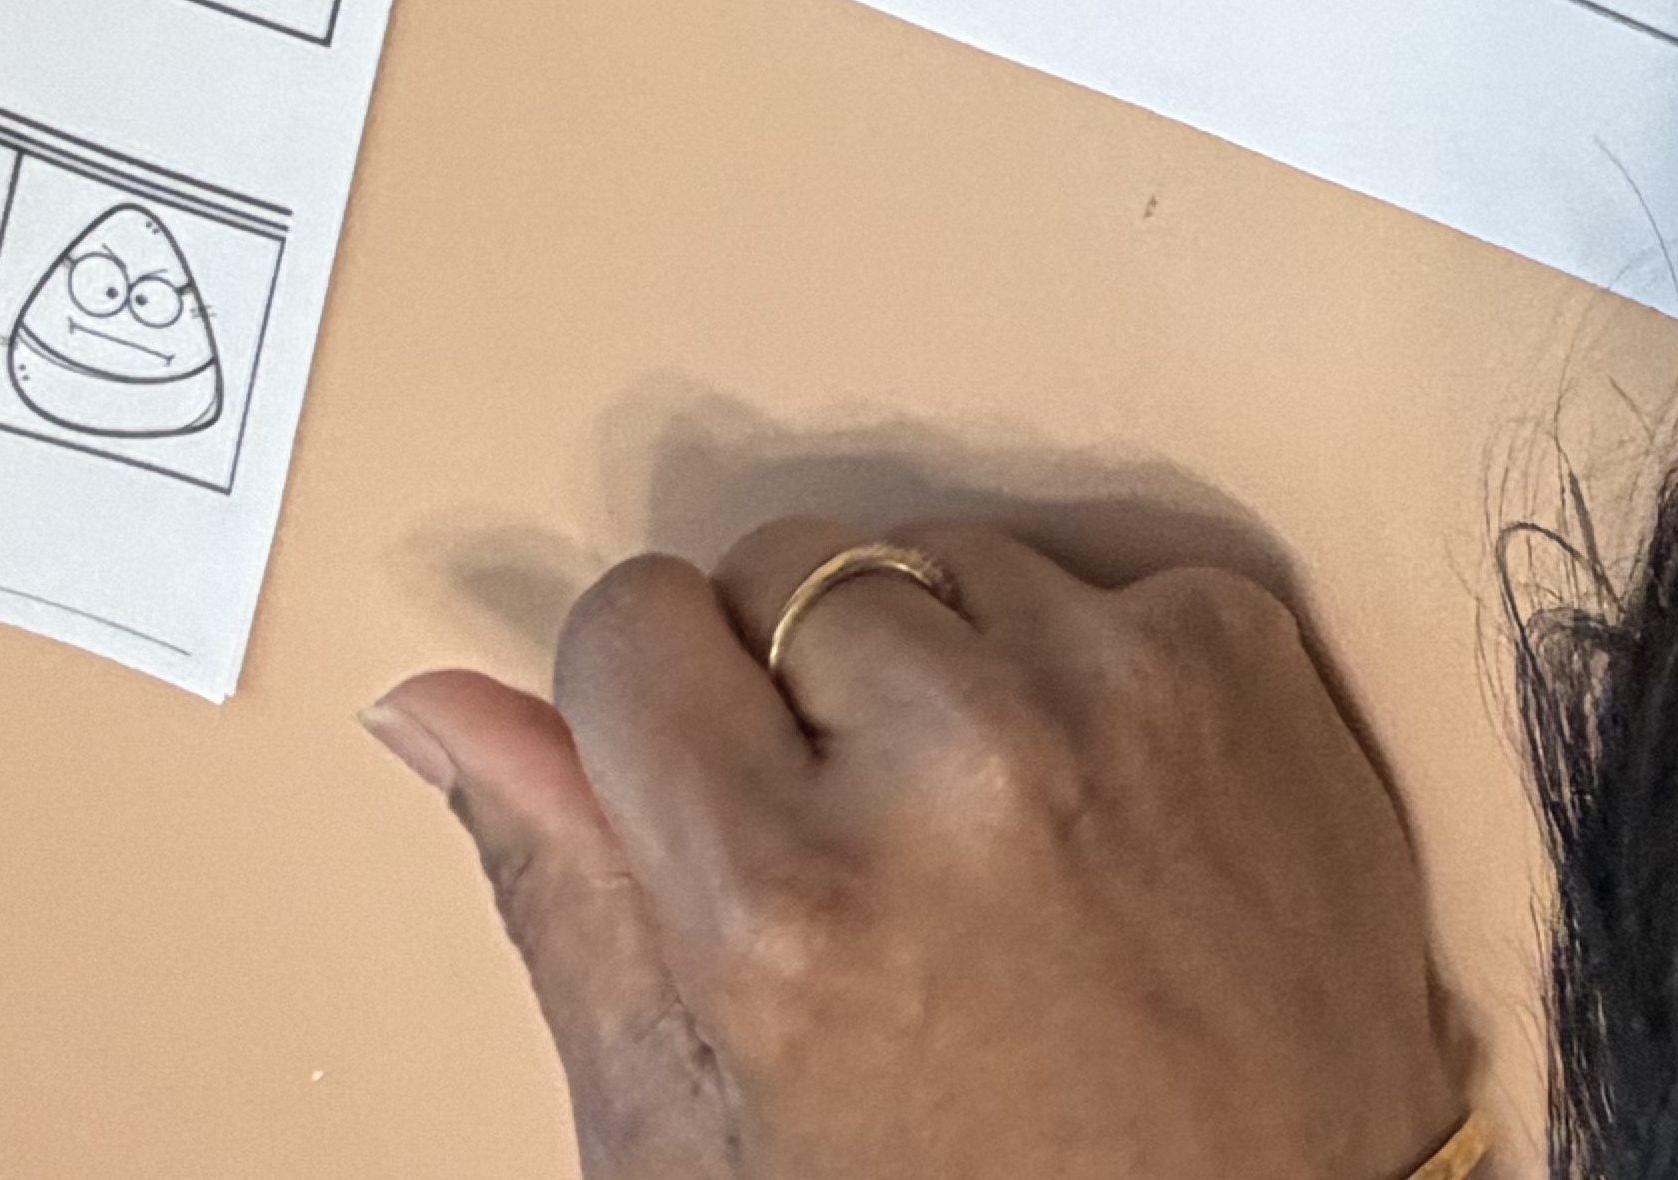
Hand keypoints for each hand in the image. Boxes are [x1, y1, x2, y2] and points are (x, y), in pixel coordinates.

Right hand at [371, 515, 1466, 1179]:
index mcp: (785, 902)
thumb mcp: (703, 1125)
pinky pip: (1094, 576)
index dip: (651, 706)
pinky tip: (1102, 810)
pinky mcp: (1241, 648)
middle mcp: (956, 766)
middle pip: (783, 566)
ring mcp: (1118, 691)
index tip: (699, 778)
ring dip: (942, 661)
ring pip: (938, 554)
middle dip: (794, 679)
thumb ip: (565, 889)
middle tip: (861, 842)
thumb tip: (436, 703)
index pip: (630, 624)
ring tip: (990, 837)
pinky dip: (1086, 668)